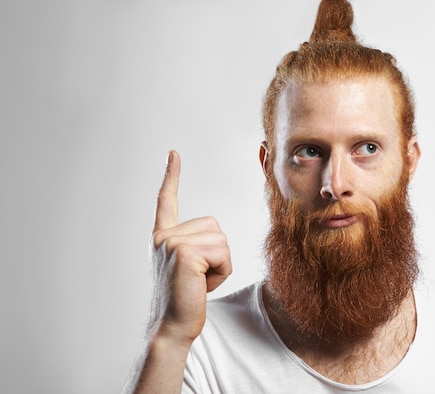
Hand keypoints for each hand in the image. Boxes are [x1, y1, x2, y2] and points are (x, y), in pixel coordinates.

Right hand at [149, 150, 231, 342]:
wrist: (173, 327)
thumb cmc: (186, 300)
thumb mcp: (190, 267)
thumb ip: (197, 246)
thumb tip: (216, 240)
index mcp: (163, 237)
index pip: (167, 201)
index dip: (171, 176)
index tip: (173, 155)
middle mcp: (164, 236)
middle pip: (215, 227)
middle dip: (217, 254)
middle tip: (198, 277)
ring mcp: (171, 243)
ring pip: (221, 240)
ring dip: (220, 264)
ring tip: (199, 281)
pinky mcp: (184, 254)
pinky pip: (223, 253)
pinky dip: (222, 272)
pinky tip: (201, 285)